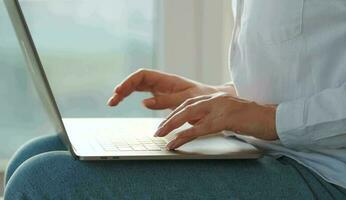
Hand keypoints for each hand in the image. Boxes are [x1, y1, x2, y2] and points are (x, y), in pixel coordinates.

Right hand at [108, 68, 235, 109]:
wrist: (214, 101)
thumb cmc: (203, 98)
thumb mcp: (186, 100)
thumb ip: (165, 101)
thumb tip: (144, 102)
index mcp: (167, 80)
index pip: (143, 75)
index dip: (130, 82)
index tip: (120, 92)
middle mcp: (162, 82)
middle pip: (137, 80)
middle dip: (123, 88)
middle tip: (112, 100)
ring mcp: (161, 89)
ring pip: (138, 86)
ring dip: (125, 92)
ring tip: (113, 102)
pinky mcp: (162, 97)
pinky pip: (143, 94)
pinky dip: (132, 97)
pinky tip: (124, 102)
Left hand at [154, 93, 277, 149]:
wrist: (275, 118)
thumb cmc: (253, 119)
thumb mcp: (230, 115)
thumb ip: (214, 117)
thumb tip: (196, 126)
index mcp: (217, 97)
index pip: (190, 102)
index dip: (176, 112)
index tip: (165, 122)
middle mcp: (217, 98)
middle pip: (186, 106)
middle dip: (169, 119)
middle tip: (158, 131)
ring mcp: (221, 107)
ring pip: (190, 115)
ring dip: (172, 126)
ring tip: (162, 136)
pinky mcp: (226, 118)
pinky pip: (201, 128)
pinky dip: (186, 135)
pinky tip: (177, 142)